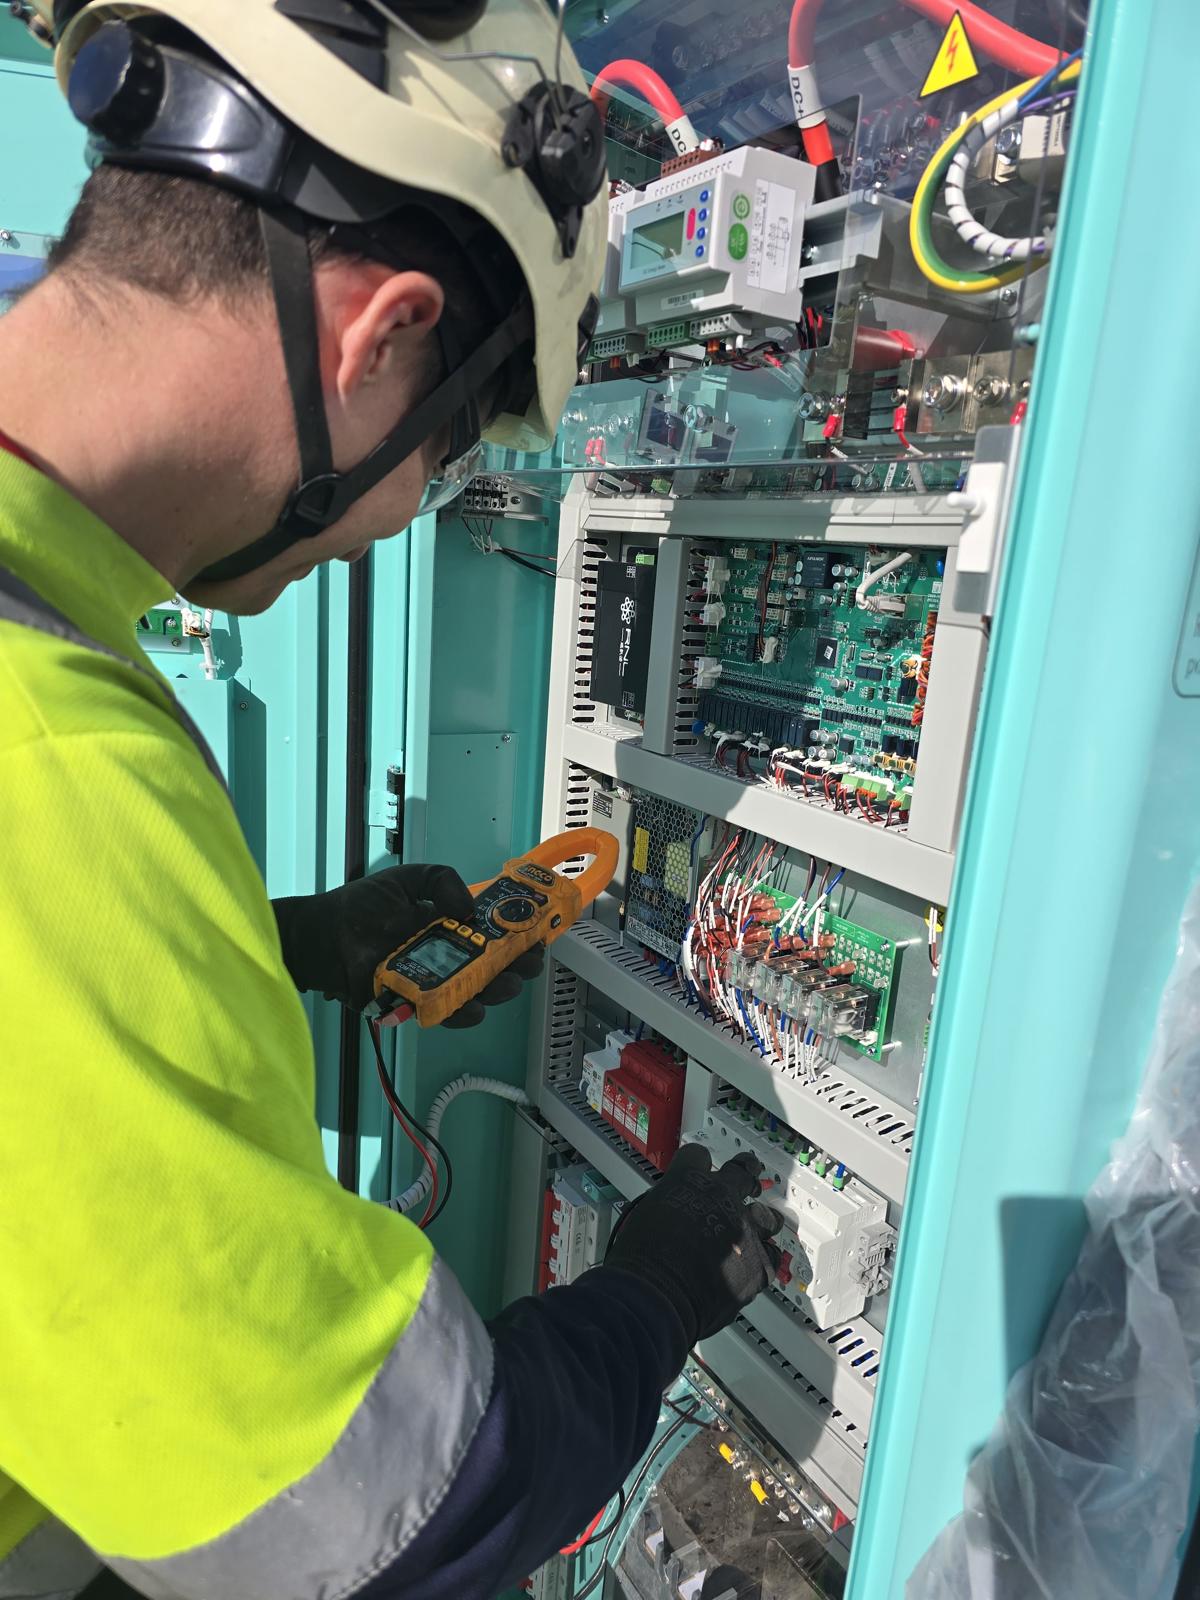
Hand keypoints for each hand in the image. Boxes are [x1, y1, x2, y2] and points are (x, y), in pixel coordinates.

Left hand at [271, 863, 543, 1023]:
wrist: (323, 935)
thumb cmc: (361, 906)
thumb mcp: (407, 878)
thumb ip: (442, 880)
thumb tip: (470, 909)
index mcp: (449, 926)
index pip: (493, 934)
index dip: (517, 936)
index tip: (535, 935)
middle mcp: (447, 956)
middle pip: (493, 968)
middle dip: (516, 968)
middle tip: (527, 963)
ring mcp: (433, 982)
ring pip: (476, 993)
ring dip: (497, 991)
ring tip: (507, 983)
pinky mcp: (415, 1004)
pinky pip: (445, 1013)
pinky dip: (462, 1013)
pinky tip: (475, 1006)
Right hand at [604, 1144, 782, 1345]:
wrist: (656, 1299)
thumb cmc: (640, 1264)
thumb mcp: (644, 1217)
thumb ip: (669, 1209)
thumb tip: (676, 1218)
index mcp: (686, 1181)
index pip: (698, 1156)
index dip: (698, 1164)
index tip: (700, 1168)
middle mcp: (720, 1197)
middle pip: (742, 1172)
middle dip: (744, 1173)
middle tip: (746, 1177)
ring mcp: (743, 1228)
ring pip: (766, 1215)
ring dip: (760, 1220)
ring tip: (758, 1225)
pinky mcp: (758, 1261)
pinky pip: (772, 1254)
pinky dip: (764, 1258)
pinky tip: (757, 1261)